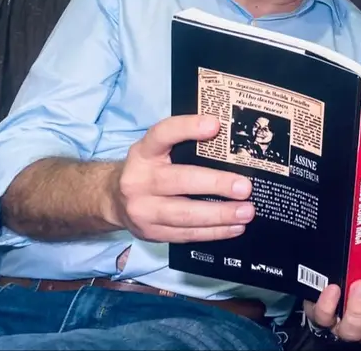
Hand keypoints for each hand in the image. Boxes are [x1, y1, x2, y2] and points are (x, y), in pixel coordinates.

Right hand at [107, 114, 255, 242]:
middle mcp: (139, 180)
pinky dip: (214, 232)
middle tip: (244, 187)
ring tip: (246, 212)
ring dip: (220, 215)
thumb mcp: (156, 151)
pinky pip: (186, 234)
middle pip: (179, 181)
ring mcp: (143, 210)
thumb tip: (230, 143)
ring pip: (185, 214)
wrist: (114, 200)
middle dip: (215, 184)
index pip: (163, 134)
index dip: (187, 128)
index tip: (215, 125)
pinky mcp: (151, 233)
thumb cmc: (149, 169)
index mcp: (143, 152)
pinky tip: (234, 227)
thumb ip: (183, 145)